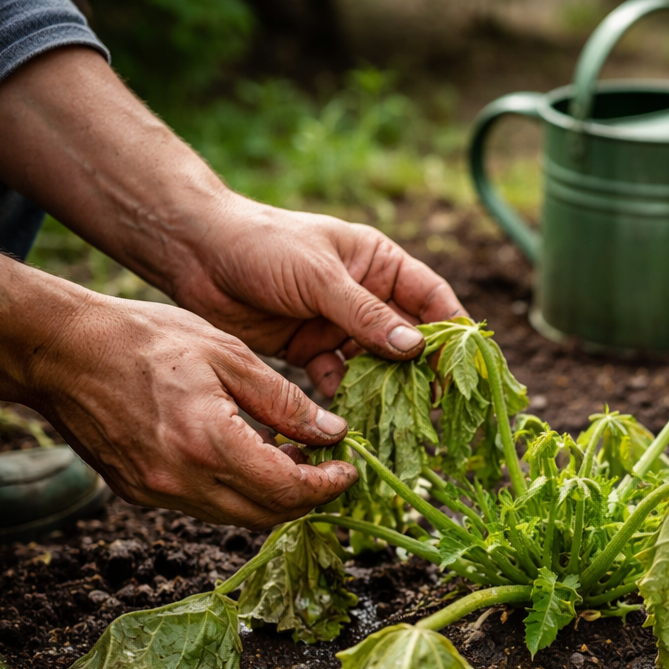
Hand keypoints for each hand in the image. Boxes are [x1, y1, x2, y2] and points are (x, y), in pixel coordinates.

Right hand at [25, 290, 358, 528]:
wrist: (58, 350)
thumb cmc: (142, 339)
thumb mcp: (227, 355)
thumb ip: (284, 401)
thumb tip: (332, 433)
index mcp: (208, 444)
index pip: (286, 489)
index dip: (326, 486)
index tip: (349, 469)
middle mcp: (182, 482)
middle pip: (265, 515)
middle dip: (306, 498)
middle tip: (328, 467)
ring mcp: (157, 493)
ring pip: (236, 516)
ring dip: (272, 498)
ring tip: (293, 458)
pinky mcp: (139, 493)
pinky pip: (205, 505)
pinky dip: (237, 491)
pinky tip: (249, 457)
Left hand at [175, 202, 464, 396]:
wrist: (197, 255)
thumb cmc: (263, 246)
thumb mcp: (319, 277)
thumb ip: (365, 315)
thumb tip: (416, 351)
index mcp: (378, 265)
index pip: (431, 300)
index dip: (454, 332)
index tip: (472, 365)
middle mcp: (365, 298)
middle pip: (407, 341)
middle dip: (422, 372)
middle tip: (439, 407)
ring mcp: (338, 326)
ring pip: (375, 366)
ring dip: (386, 392)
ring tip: (400, 422)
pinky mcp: (310, 351)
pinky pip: (338, 381)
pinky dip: (345, 400)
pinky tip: (350, 421)